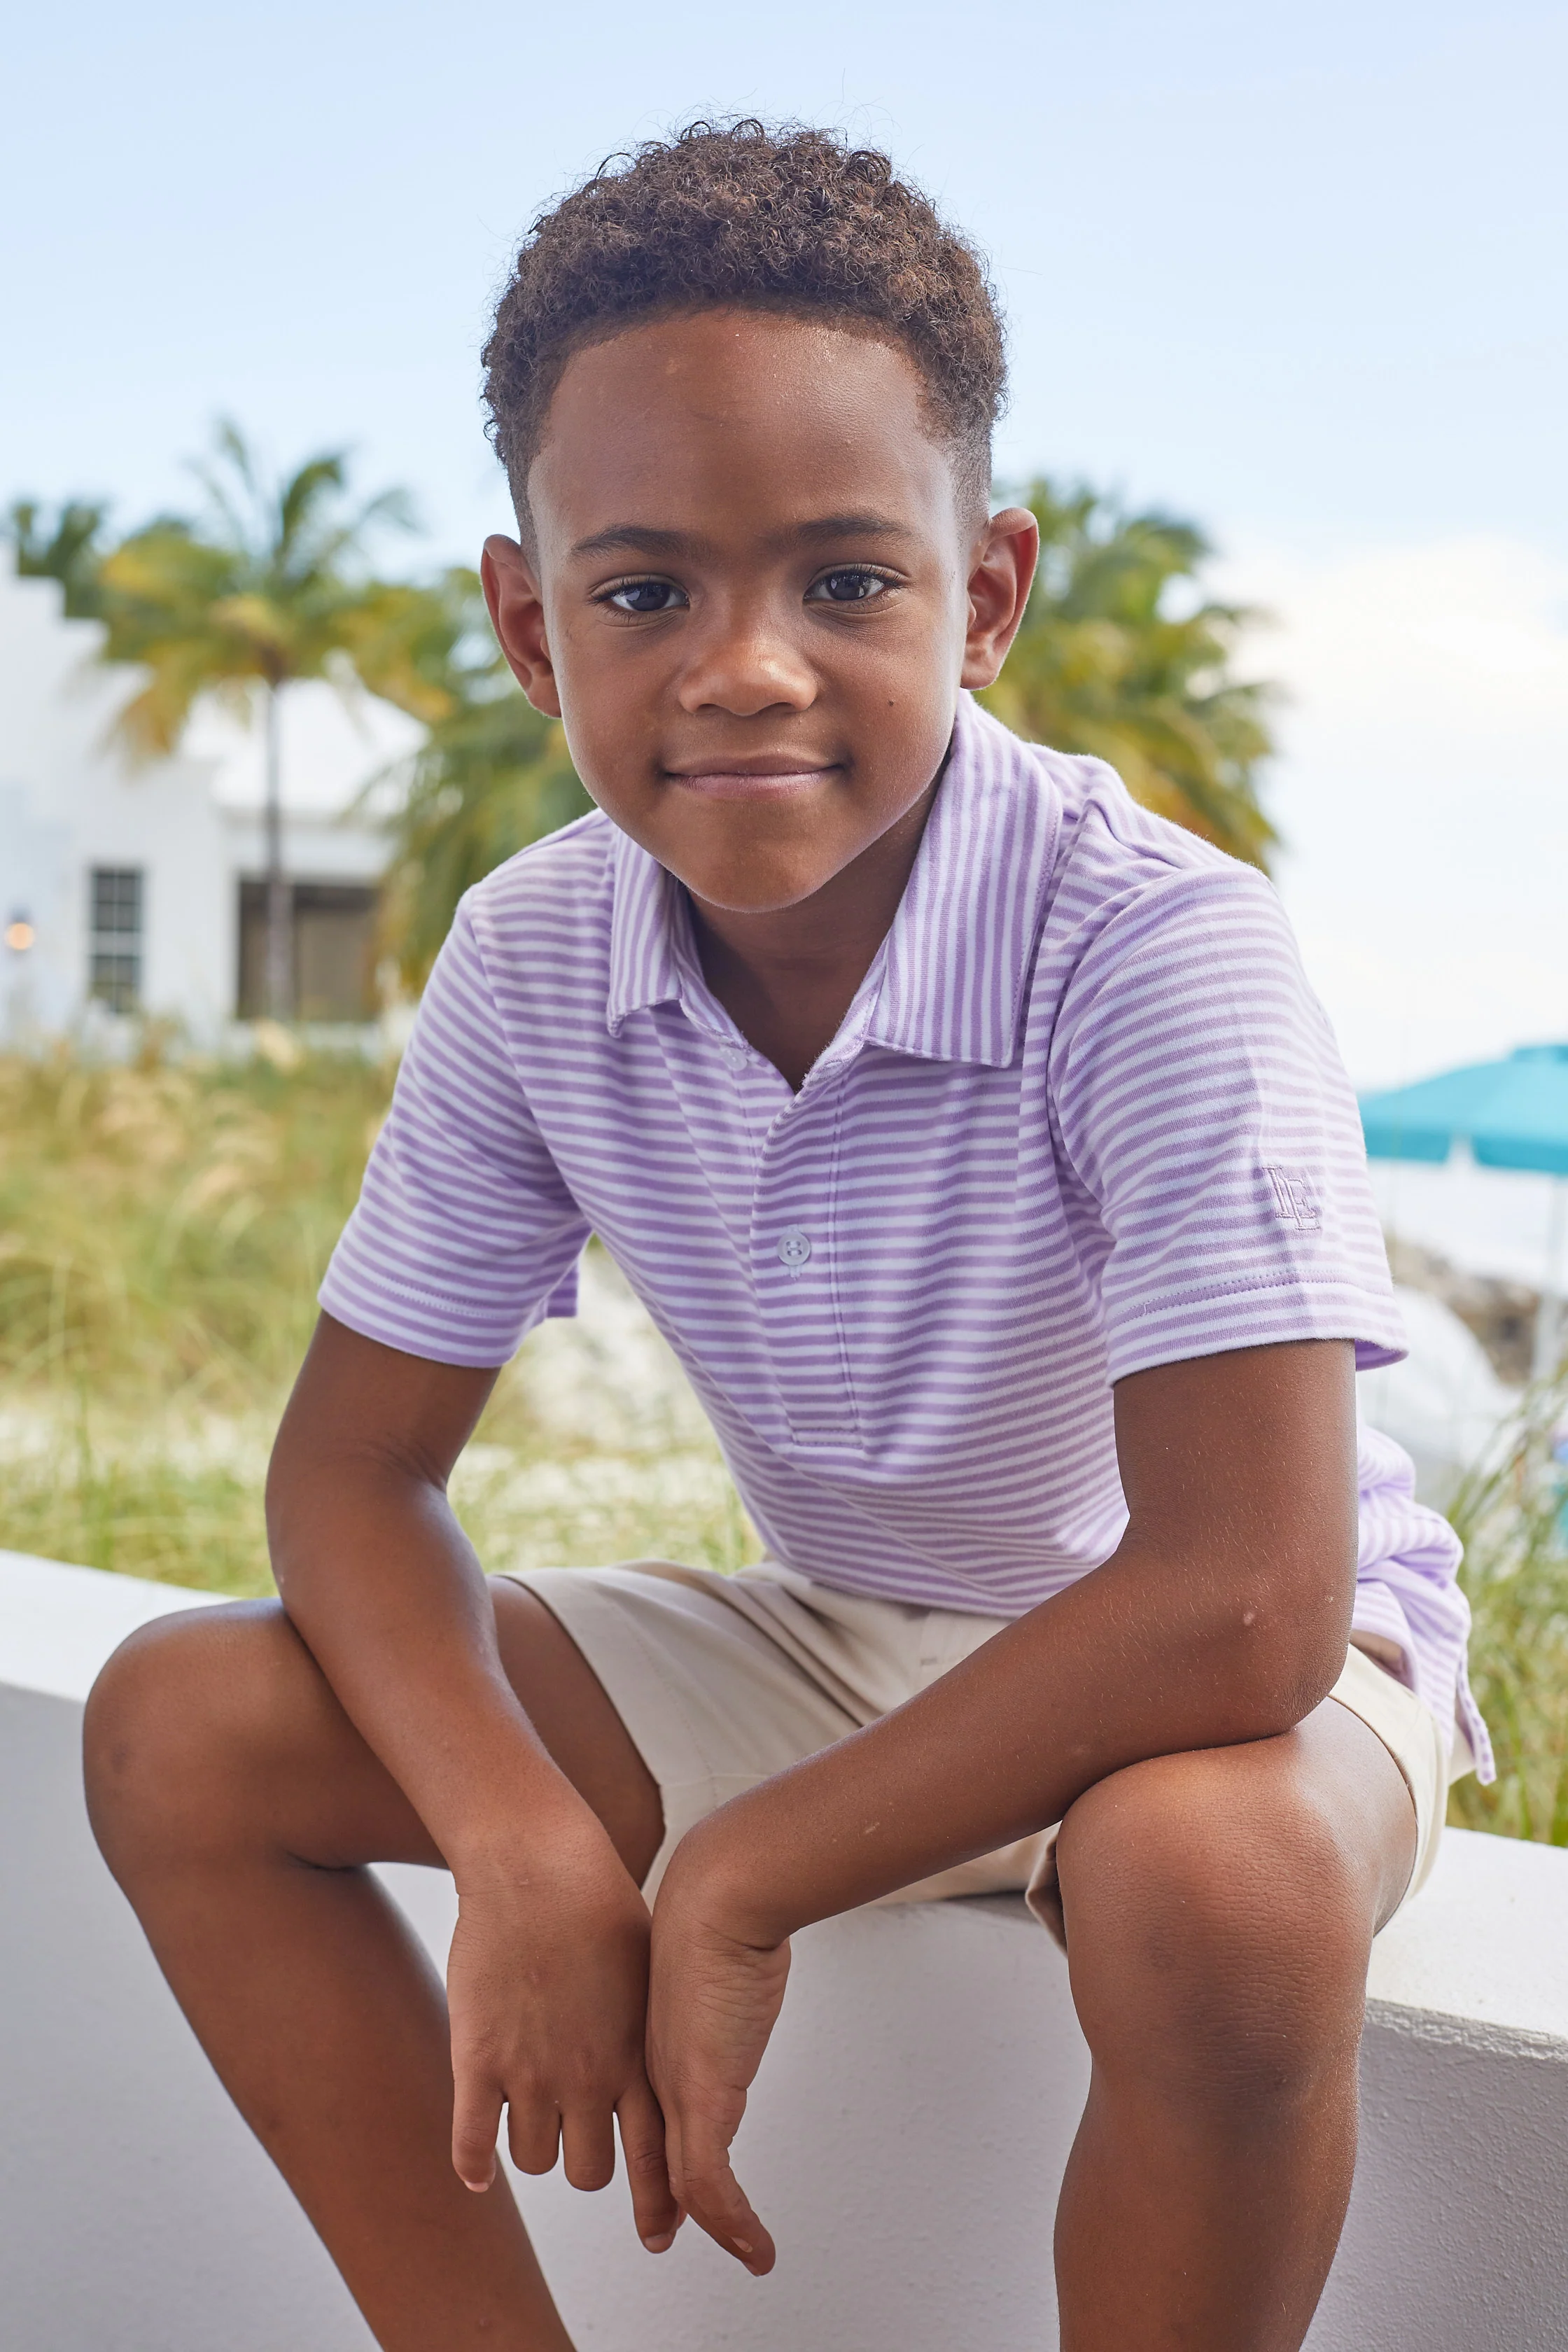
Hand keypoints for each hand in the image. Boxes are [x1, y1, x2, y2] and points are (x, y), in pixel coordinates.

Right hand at [446, 1808, 679, 2254]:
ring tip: (529, 2113)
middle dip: (582, 2156)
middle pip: (587, 2171)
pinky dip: (474, 2163)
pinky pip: (473, 2141)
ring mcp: (530, 2073)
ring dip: (532, 2143)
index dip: (657, 2204)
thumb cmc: (598, 1904)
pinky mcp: (478, 2059)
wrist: (537, 1866)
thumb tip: (658, 2058)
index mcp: (637, 2057)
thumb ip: (648, 2028)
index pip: (658, 2158)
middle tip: (574, 2131)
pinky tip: (475, 2171)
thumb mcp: (646, 1972)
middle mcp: (587, 2078)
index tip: (659, 2233)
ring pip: (533, 2159)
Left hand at [647, 1844, 791, 2275]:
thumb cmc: (720, 1901)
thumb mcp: (714, 1945)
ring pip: (682, 2180)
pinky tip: (756, 2248)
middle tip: (663, 2234)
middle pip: (657, 2152)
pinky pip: (709, 2183)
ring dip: (715, 2223)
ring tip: (746, 2252)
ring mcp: (674, 2086)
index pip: (652, 2110)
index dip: (655, 2149)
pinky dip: (733, 2223)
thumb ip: (718, 1965)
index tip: (662, 2178)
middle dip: (665, 2200)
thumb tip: (742, 1953)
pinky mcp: (701, 2096)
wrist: (719, 1892)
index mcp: (655, 2035)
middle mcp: (656, 2068)